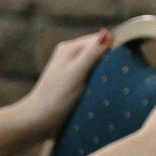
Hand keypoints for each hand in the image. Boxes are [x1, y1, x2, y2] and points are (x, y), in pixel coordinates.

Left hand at [12, 30, 112, 145]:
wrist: (38, 122)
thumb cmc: (56, 98)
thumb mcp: (75, 74)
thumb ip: (91, 54)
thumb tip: (108, 33)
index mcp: (70, 48)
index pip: (100, 40)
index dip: (112, 50)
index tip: (118, 66)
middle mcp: (71, 55)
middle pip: (100, 51)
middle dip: (109, 62)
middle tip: (113, 77)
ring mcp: (73, 68)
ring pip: (99, 64)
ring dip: (106, 73)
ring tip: (108, 86)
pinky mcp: (75, 81)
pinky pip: (94, 75)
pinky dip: (100, 81)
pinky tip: (102, 90)